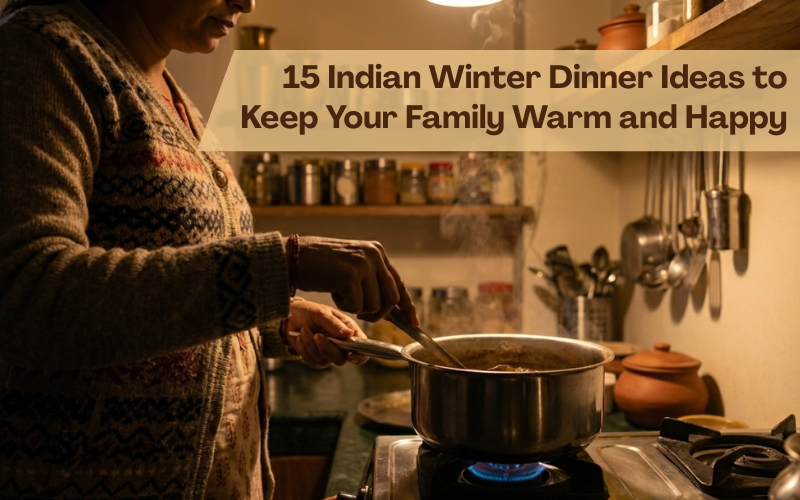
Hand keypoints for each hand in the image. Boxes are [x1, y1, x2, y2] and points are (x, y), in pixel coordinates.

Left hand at [284, 300, 368, 368]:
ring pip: (325, 361)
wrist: (290, 316)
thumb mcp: (321, 312)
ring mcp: (328, 353)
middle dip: (328, 349)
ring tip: (304, 330)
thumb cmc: (309, 311)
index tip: (350, 355)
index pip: (362, 347)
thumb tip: (349, 334)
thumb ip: (334, 324)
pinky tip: (300, 337)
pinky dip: (304, 350)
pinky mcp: (315, 358)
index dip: (360, 355)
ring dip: (312, 347)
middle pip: (342, 358)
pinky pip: (312, 362)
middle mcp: (341, 344)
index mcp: (348, 331)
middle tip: (317, 335)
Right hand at [288, 236, 418, 325]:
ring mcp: (363, 264)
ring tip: (340, 294)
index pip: (398, 283)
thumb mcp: (352, 266)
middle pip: (391, 299)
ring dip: (356, 309)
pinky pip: (356, 306)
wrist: (292, 257)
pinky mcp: (351, 275)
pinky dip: (344, 306)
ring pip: (374, 305)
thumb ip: (372, 280)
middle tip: (360, 315)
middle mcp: (374, 255)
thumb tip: (392, 307)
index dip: (407, 306)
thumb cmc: (319, 265)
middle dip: (378, 314)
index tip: (414, 323)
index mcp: (377, 251)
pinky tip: (333, 292)